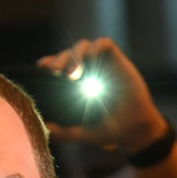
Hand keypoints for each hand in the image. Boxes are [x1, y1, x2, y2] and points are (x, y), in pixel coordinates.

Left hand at [36, 38, 168, 152]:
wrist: (134, 130)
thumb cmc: (107, 130)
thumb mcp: (82, 133)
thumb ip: (64, 133)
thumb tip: (45, 128)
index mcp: (72, 85)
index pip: (55, 67)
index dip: (47, 64)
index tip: (42, 69)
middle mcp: (85, 71)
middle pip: (66, 54)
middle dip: (58, 60)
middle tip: (56, 72)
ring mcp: (100, 64)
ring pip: (81, 46)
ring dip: (74, 55)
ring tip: (73, 74)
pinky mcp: (116, 60)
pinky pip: (103, 44)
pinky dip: (96, 48)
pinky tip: (92, 60)